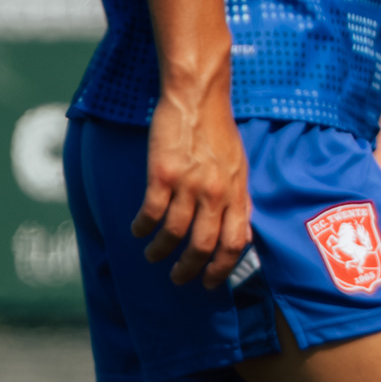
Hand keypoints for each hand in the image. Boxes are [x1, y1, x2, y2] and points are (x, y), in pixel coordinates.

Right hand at [135, 94, 253, 287]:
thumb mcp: (240, 166)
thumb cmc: (218, 131)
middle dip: (191, 269)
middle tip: (179, 279)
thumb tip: (242, 229)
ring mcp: (190, 184)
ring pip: (175, 233)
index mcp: (237, 193)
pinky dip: (143, 227)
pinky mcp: (163, 174)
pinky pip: (151, 211)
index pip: (236, 242)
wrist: (197, 99)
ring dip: (161, 251)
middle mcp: (216, 193)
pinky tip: (138, 231)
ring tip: (153, 257)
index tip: (211, 282)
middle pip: (205, 245)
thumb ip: (239, 198)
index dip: (224, 267)